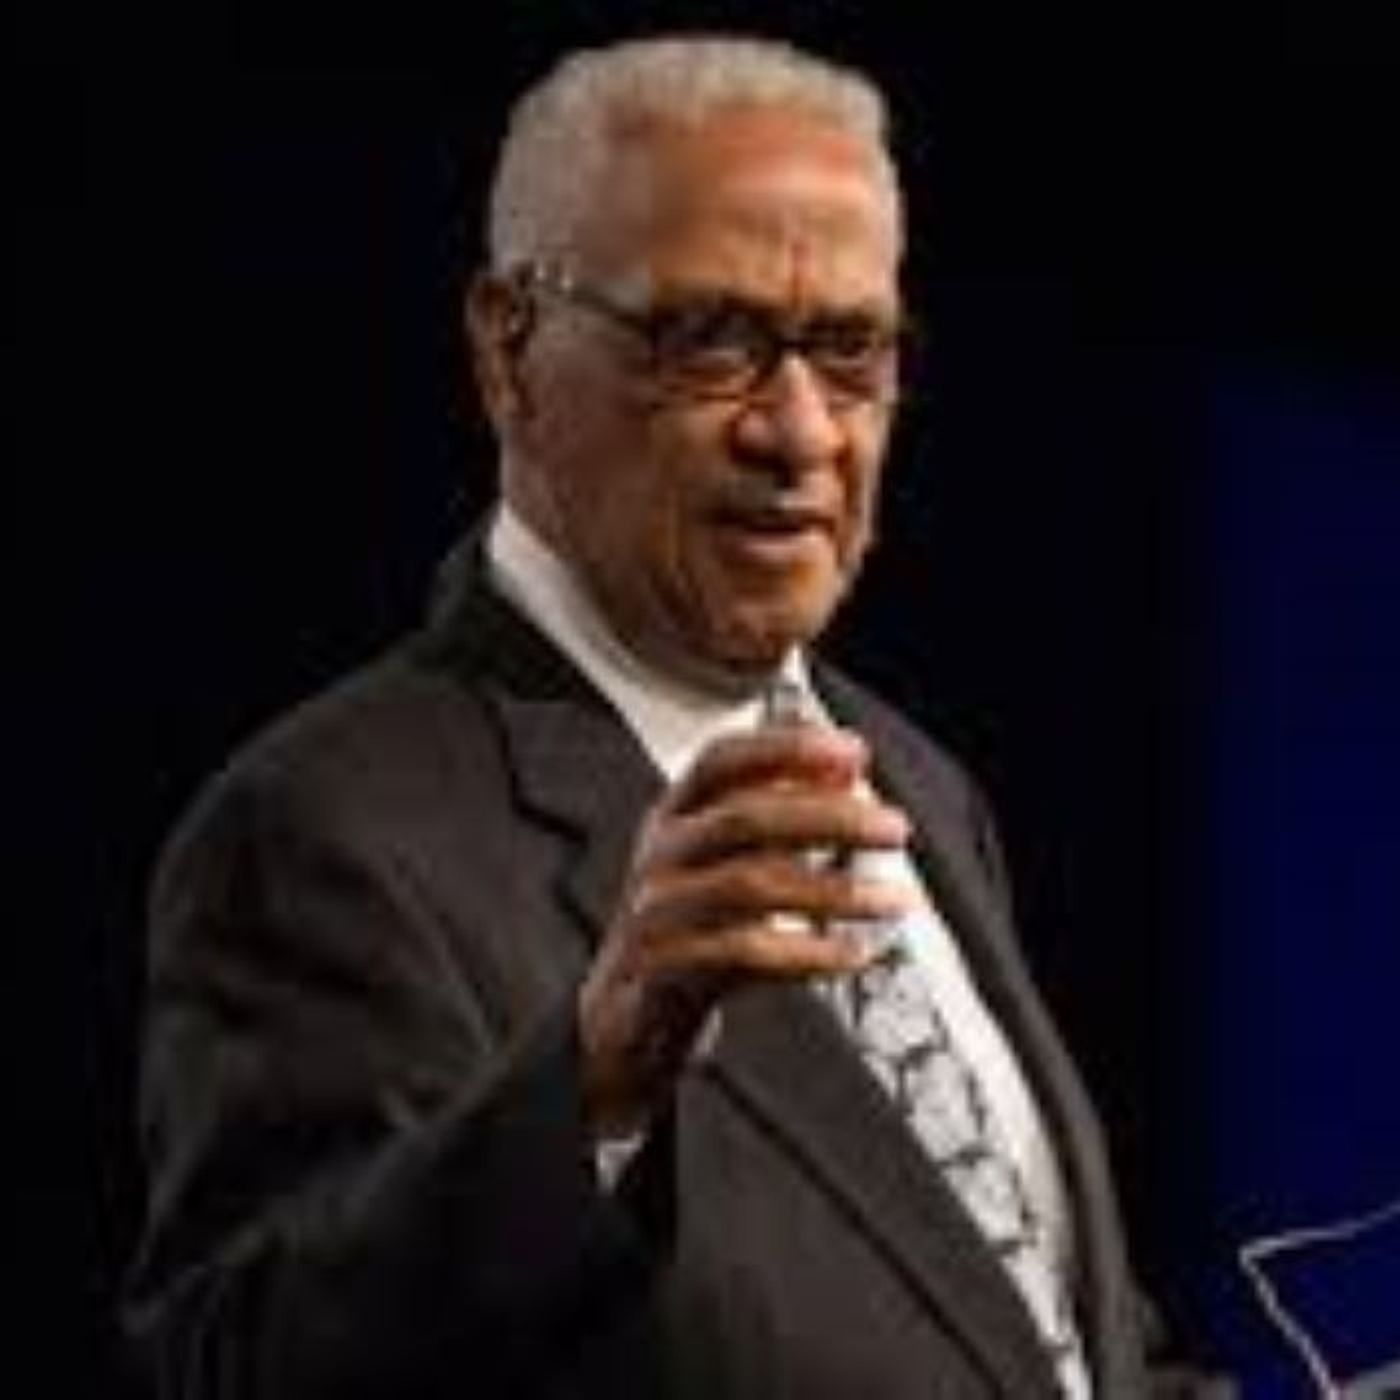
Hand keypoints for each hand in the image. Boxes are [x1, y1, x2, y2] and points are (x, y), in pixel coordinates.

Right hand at [577, 722, 912, 1135]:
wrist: (629, 1014)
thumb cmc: (691, 923)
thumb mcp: (724, 857)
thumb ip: (779, 809)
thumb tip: (847, 768)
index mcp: (675, 814)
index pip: (722, 760)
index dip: (786, 748)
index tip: (851, 752)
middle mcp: (662, 854)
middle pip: (746, 818)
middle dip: (830, 817)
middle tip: (894, 829)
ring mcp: (658, 911)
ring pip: (751, 886)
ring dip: (835, 890)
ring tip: (894, 899)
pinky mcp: (667, 969)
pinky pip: (747, 955)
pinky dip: (809, 953)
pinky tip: (852, 952)